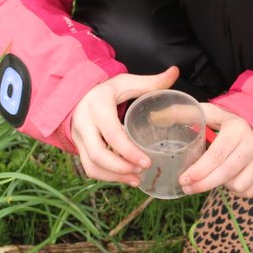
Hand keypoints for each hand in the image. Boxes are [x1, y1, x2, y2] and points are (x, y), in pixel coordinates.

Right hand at [70, 66, 178, 185]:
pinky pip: (90, 168)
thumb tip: (175, 72)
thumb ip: (151, 81)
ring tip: (137, 180)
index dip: (129, 151)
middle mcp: (84, 124)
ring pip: (92, 166)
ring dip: (114, 177)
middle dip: (121, 168)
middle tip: (143, 171)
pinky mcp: (79, 148)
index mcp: (97, 107)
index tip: (147, 161)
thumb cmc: (106, 90)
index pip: (112, 134)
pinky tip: (126, 178)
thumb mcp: (125, 83)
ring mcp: (79, 139)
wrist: (77, 95)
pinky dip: (108, 177)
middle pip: (98, 155)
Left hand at [180, 105, 252, 196]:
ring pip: (237, 185)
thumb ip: (184, 114)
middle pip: (225, 173)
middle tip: (187, 188)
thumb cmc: (231, 122)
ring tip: (213, 177)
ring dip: (221, 185)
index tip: (183, 179)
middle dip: (203, 184)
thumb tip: (155, 117)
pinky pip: (248, 192)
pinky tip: (229, 180)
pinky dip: (236, 190)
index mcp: (237, 128)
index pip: (216, 155)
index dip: (198, 171)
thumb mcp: (211, 113)